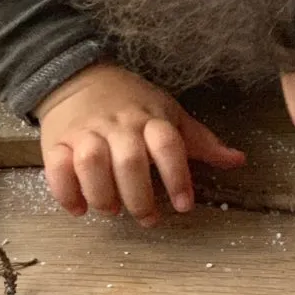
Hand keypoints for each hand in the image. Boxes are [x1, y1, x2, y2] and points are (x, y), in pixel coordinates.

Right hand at [34, 62, 245, 226]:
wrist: (80, 77)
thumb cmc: (132, 102)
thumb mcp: (168, 114)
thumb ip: (200, 141)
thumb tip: (239, 160)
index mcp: (150, 117)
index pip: (168, 143)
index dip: (178, 175)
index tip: (184, 205)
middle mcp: (118, 125)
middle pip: (129, 160)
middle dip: (139, 196)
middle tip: (148, 217)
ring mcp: (86, 133)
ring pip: (91, 162)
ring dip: (103, 194)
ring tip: (112, 209)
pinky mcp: (56, 142)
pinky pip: (56, 168)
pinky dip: (66, 192)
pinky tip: (79, 208)